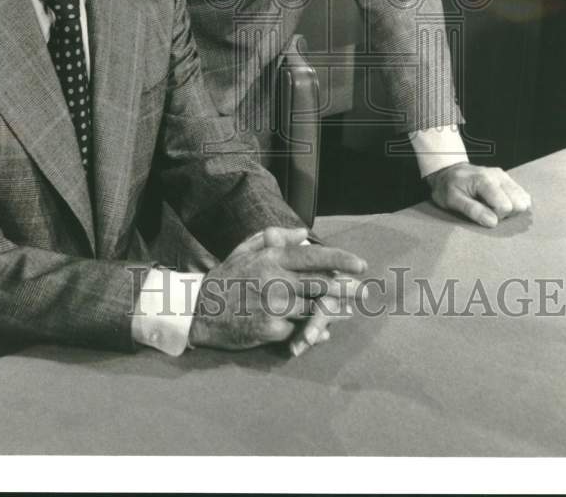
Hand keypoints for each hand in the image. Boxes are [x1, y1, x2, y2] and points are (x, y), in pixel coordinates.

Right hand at [188, 226, 364, 351]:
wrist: (200, 309)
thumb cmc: (227, 276)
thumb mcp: (247, 249)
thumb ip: (275, 237)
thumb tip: (304, 232)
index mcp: (272, 259)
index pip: (314, 256)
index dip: (341, 260)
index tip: (361, 265)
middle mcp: (276, 280)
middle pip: (321, 284)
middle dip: (347, 288)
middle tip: (365, 292)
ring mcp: (273, 306)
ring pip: (314, 309)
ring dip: (334, 312)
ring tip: (351, 312)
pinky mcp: (269, 329)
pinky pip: (300, 331)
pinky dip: (313, 332)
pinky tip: (323, 332)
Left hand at [426, 162, 531, 226]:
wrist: (448, 171)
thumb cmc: (448, 187)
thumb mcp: (451, 199)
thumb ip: (472, 210)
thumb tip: (493, 222)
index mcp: (484, 180)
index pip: (505, 207)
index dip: (495, 217)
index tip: (482, 214)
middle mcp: (499, 176)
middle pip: (518, 204)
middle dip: (505, 214)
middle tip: (488, 210)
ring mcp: (505, 177)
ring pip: (523, 200)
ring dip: (511, 209)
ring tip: (493, 206)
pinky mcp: (508, 180)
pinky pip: (522, 196)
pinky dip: (514, 203)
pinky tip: (500, 203)